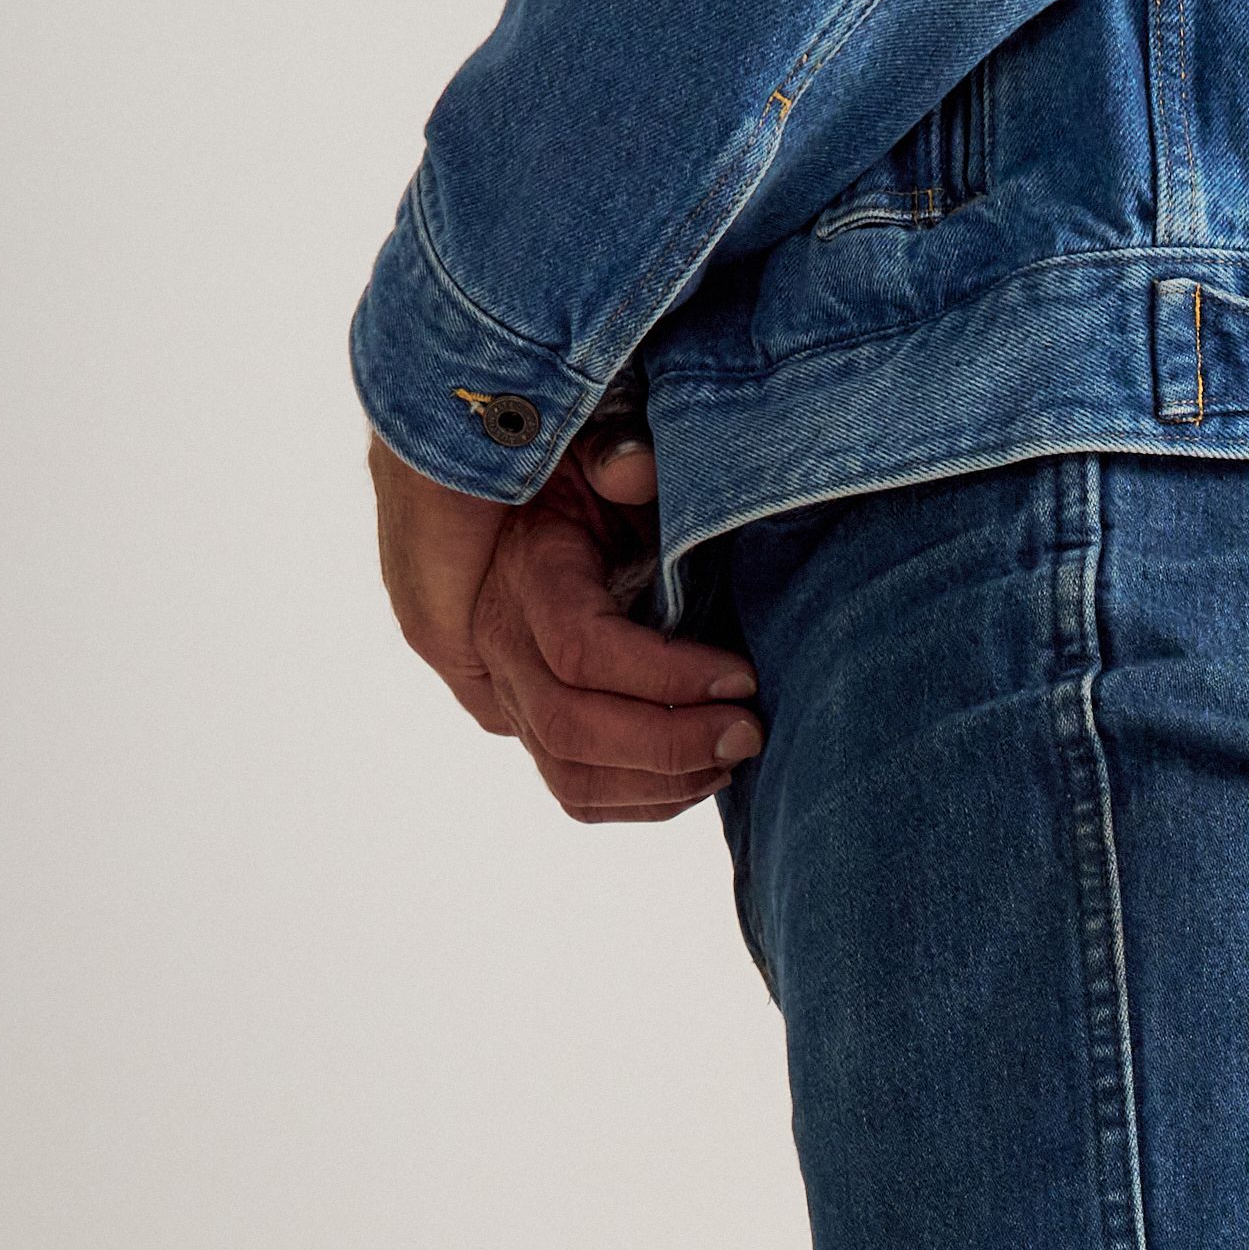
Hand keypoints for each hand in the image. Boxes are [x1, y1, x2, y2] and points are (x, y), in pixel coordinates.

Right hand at [366, 428, 758, 823]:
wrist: (524, 503)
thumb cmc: (583, 477)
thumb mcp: (596, 450)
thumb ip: (614, 453)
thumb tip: (632, 465)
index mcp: (524, 573)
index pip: (582, 650)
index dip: (668, 676)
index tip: (743, 676)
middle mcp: (499, 644)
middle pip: (571, 729)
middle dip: (672, 744)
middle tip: (749, 731)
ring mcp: (508, 695)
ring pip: (570, 776)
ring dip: (662, 783)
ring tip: (732, 756)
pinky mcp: (530, 729)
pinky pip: (576, 791)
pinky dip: (644, 799)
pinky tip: (701, 775)